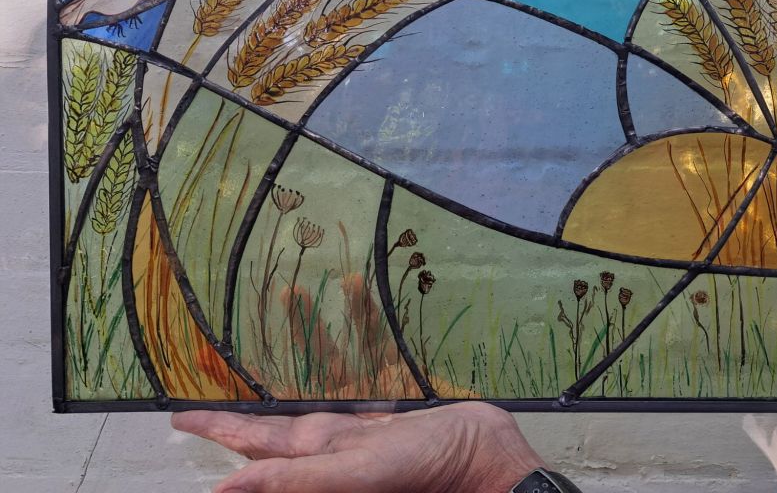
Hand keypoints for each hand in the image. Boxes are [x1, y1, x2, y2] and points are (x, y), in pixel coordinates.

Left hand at [172, 402, 544, 492]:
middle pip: (267, 437)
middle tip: (192, 413)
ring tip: (242, 404)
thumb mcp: (350, 474)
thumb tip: (225, 491)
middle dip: (230, 425)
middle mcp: (328, 454)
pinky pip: (337, 413)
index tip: (182, 418)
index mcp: (314, 466)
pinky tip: (314, 405)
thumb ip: (291, 481)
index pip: (253, 452)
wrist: (481, 455)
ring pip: (298, 425)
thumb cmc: (421, 470)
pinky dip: (317, 405)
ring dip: (267, 415)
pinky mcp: (380, 431)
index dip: (219, 430)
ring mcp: (353, 443)